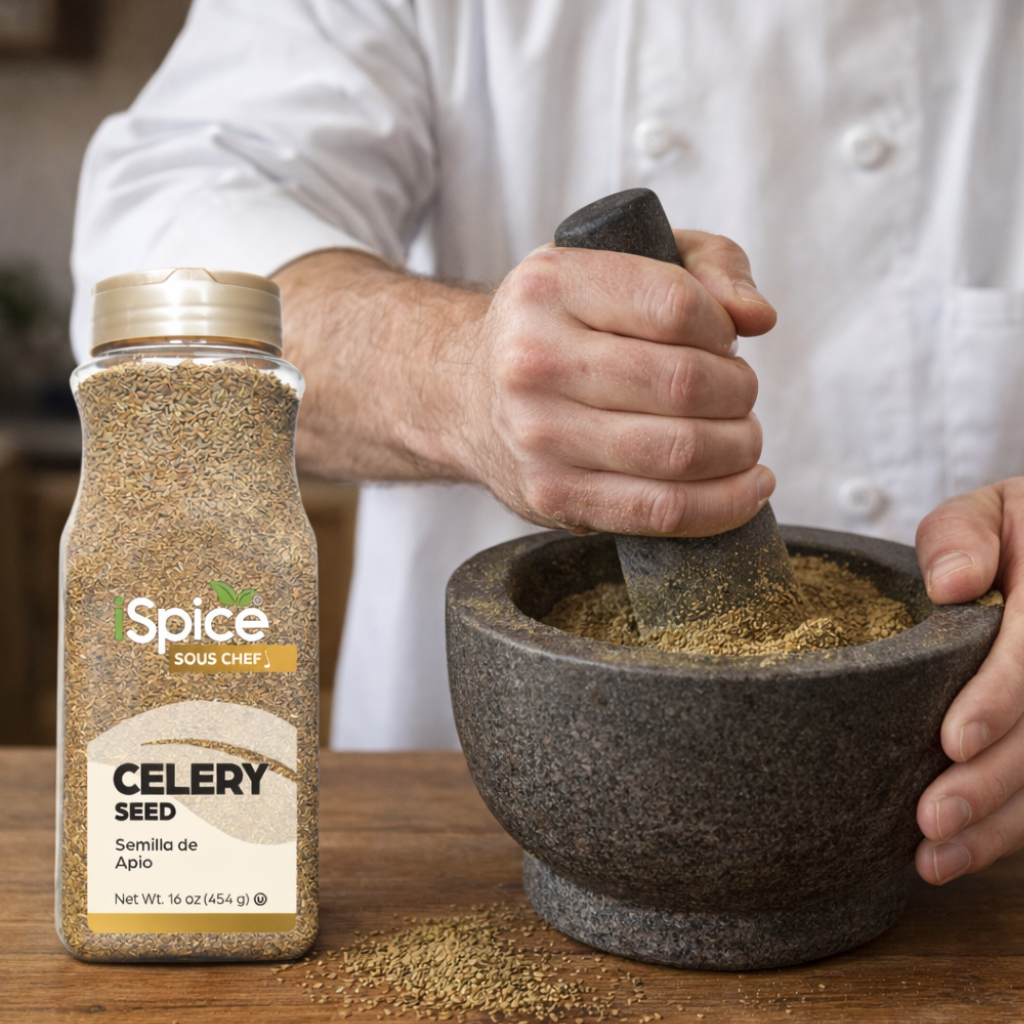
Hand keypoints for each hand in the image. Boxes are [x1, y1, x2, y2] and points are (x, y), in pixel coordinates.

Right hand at [461, 231, 777, 534]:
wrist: (468, 394)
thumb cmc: (560, 327)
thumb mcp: (616, 261)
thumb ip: (704, 267)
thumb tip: (757, 317)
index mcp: (549, 287)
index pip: (675, 306)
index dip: (723, 327)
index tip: (723, 340)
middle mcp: (533, 360)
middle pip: (684, 383)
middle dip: (739, 391)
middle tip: (740, 392)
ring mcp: (538, 436)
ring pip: (679, 452)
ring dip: (739, 447)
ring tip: (744, 436)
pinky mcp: (550, 495)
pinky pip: (659, 512)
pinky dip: (722, 505)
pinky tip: (749, 488)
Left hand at [914, 477, 1023, 882]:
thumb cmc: (1011, 531)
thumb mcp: (992, 509)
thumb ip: (963, 534)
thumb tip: (949, 583)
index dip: (1001, 699)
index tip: (952, 740)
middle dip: (993, 782)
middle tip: (928, 820)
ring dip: (999, 825)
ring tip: (932, 859)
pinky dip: (1009, 828)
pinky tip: (958, 856)